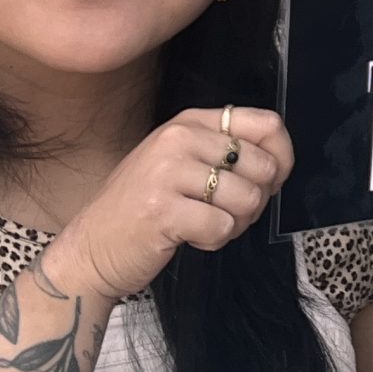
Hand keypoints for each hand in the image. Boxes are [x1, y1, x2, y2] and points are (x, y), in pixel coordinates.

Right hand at [47, 107, 291, 300]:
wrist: (90, 249)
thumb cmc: (143, 208)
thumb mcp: (181, 163)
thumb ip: (225, 153)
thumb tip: (280, 160)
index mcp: (189, 122)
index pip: (266, 124)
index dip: (282, 156)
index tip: (270, 181)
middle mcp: (178, 139)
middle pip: (263, 166)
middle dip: (255, 200)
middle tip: (224, 213)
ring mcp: (167, 173)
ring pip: (247, 199)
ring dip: (234, 224)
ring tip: (203, 225)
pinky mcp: (162, 210)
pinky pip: (222, 228)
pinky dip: (213, 242)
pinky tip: (188, 238)